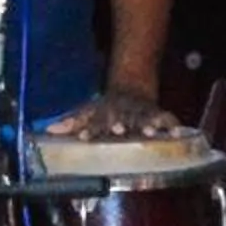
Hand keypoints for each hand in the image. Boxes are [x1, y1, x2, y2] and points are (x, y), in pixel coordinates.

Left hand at [42, 88, 185, 139]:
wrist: (131, 87)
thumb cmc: (106, 108)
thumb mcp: (87, 112)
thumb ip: (71, 123)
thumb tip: (48, 131)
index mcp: (104, 113)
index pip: (94, 121)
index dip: (88, 129)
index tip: (83, 137)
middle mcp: (122, 112)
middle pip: (121, 118)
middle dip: (119, 123)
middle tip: (118, 130)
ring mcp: (141, 112)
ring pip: (144, 117)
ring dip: (147, 124)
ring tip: (149, 132)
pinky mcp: (159, 114)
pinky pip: (168, 120)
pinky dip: (173, 126)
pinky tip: (177, 134)